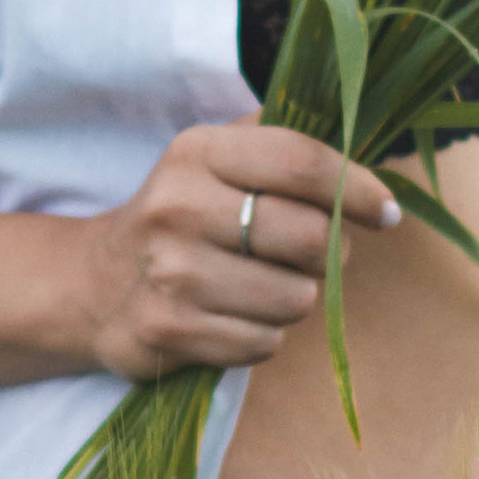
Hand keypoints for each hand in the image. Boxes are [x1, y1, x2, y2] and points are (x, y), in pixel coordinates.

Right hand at [76, 120, 401, 381]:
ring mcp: (172, 273)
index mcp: (198, 152)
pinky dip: (263, 334)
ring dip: (296, 298)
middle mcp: (180, 207)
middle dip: (330, 252)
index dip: (358, 189)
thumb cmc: (179, 215)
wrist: (92, 283)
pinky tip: (233, 315)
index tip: (386, 211)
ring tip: (264, 285)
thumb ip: (278, 141)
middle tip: (313, 254)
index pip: (302, 163)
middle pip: (312, 237)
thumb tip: (361, 136)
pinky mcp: (169, 331)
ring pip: (296, 299)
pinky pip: (264, 342)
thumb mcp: (212, 158)